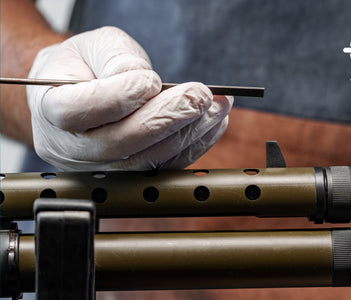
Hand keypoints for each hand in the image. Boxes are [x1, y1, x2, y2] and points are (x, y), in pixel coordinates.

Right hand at [27, 26, 231, 170]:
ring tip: (217, 106)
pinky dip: (194, 146)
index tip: (151, 81)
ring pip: (148, 160)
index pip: (79, 111)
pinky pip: (164, 167)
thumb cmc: (81, 67)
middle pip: (121, 143)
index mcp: (50, 110)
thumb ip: (116, 58)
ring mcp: (100, 168)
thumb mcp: (91, 46)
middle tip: (200, 96)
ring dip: (190, 133)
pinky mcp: (128, 175)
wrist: (74, 94)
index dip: (119, 97)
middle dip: (168, 118)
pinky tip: (213, 123)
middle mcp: (71, 148)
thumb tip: (149, 83)